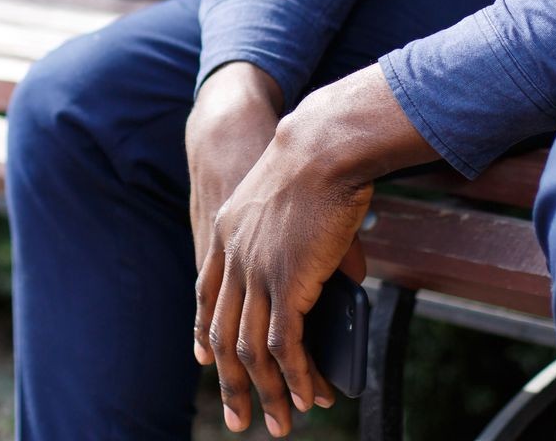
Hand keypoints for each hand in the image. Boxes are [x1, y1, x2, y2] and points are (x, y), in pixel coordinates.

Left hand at [193, 64, 438, 435]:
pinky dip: (295, 376)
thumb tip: (349, 274)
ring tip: (281, 422)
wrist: (321, 142)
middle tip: (239, 418)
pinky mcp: (285, 282)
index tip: (207, 361)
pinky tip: (306, 395)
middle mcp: (232, 257)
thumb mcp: (296, 198)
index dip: (206, 331)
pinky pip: (284, 345)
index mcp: (227, 232)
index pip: (208, 294)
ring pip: (251, 349)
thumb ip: (308, 239)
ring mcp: (256, 272)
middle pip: (224, 333)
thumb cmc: (320, 158)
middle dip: (232, 382)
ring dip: (267, 392)